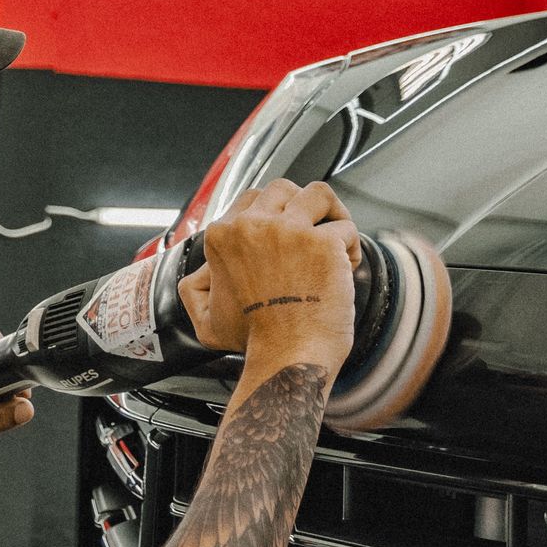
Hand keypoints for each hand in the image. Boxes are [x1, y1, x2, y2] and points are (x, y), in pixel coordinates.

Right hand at [177, 180, 358, 376]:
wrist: (286, 357)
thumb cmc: (253, 341)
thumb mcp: (205, 318)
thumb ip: (195, 289)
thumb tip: (203, 273)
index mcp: (223, 236)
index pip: (252, 199)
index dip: (274, 215)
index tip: (287, 238)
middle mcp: (253, 226)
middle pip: (283, 188)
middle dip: (301, 208)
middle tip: (312, 234)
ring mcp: (289, 231)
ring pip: (318, 193)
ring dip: (330, 212)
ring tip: (335, 237)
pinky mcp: (323, 244)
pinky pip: (346, 227)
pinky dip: (351, 245)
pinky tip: (346, 265)